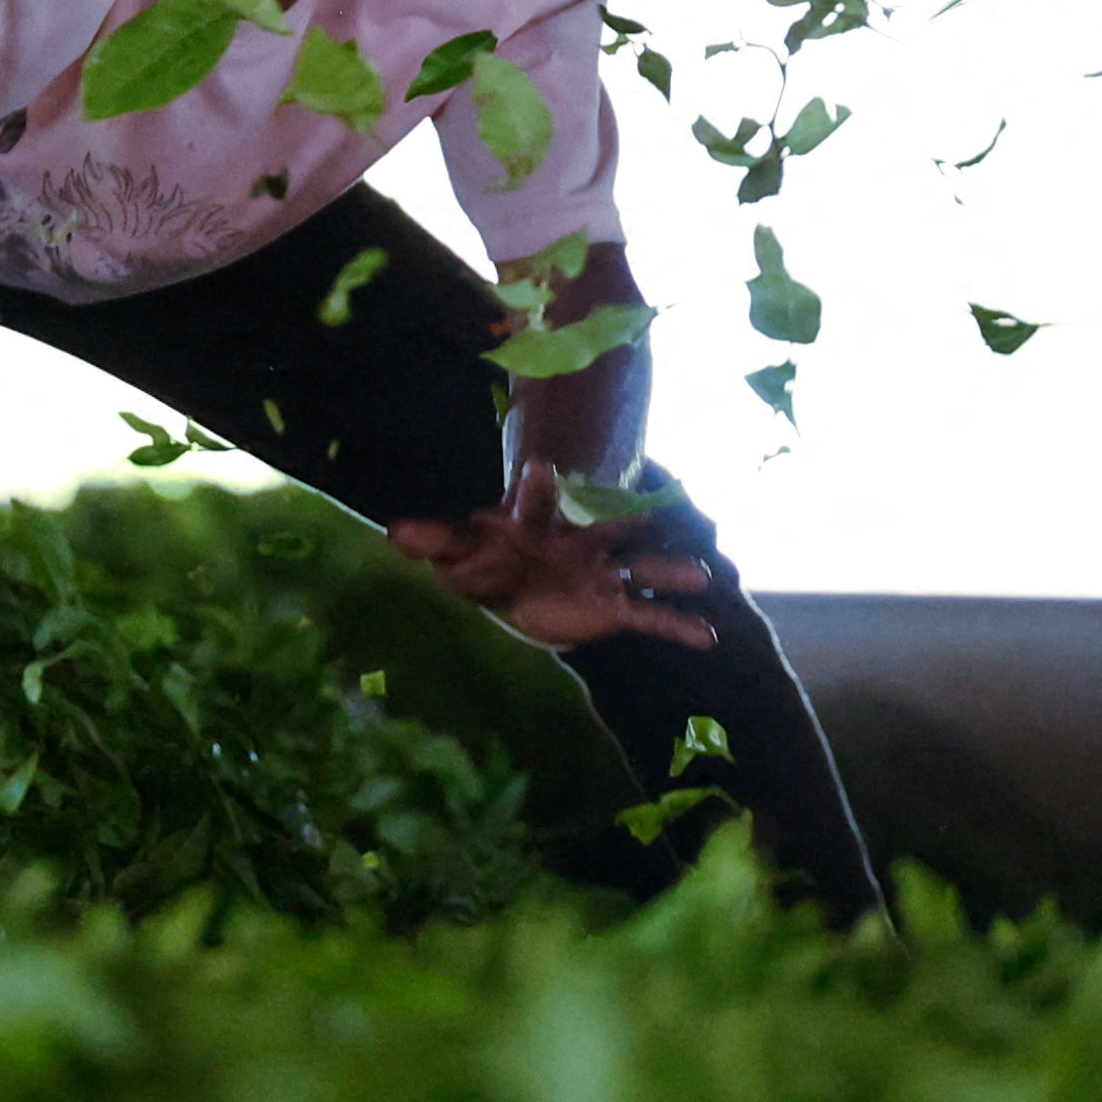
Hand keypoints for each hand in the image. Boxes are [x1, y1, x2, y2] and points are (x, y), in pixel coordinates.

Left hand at [389, 457, 715, 652]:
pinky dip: (677, 625)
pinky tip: (706, 636)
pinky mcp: (614, 607)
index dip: (538, 487)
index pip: (536, 502)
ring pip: (641, 569)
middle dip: (624, 524)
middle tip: (648, 513)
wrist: (519, 588)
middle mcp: (579, 542)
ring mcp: (603, 573)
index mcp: (537, 524)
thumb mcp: (460, 555)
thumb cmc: (490, 562)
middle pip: (604, 529)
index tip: (542, 465)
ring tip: (698, 574)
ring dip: (669, 571)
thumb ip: (435, 543)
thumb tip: (395, 533)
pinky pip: (650, 617)